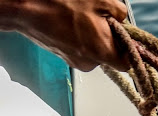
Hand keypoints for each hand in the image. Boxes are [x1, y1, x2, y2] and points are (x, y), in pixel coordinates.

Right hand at [1, 0, 128, 70]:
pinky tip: (70, 21)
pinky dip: (79, 36)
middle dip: (109, 38)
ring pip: (93, 51)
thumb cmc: (60, 3)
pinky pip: (79, 48)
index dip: (129, 51)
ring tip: (80, 17)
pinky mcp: (62, 55)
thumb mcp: (101, 1)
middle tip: (101, 19)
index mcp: (103, 52)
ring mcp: (73, 60)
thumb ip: (119, 13)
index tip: (127, 39)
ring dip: (92, 35)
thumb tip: (122, 18)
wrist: (24, 7)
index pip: (127, 64)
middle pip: (109, 55)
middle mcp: (89, 62)